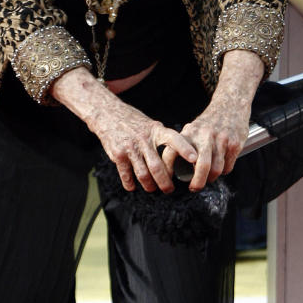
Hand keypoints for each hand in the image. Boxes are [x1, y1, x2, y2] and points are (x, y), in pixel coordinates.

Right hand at [51, 66, 196, 191]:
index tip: (194, 158)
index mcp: (156, 130)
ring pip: (143, 174)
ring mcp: (130, 147)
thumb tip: (179, 155)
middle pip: (158, 167)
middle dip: (165, 182)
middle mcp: (144, 139)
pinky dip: (130, 184)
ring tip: (153, 189)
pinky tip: (133, 187)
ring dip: (150, 186)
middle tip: (169, 189)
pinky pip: (126, 175)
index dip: (184, 148)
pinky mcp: (118, 155)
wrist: (107, 113)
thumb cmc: (133, 122)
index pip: (174, 139)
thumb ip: (162, 138)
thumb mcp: (151, 125)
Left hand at [177, 49, 264, 190]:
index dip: (171, 170)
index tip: (171, 181)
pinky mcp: (234, 144)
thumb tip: (174, 168)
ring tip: (209, 178)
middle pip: (201, 166)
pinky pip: (228, 167)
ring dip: (212, 178)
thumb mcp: (193, 129)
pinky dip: (224, 171)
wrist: (231, 105)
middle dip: (197, 183)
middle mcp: (205, 136)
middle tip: (194, 188)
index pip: (174, 153)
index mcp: (190, 133)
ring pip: (216, 170)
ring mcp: (221, 140)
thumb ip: (185, 145)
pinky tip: (221, 166)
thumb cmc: (209, 122)